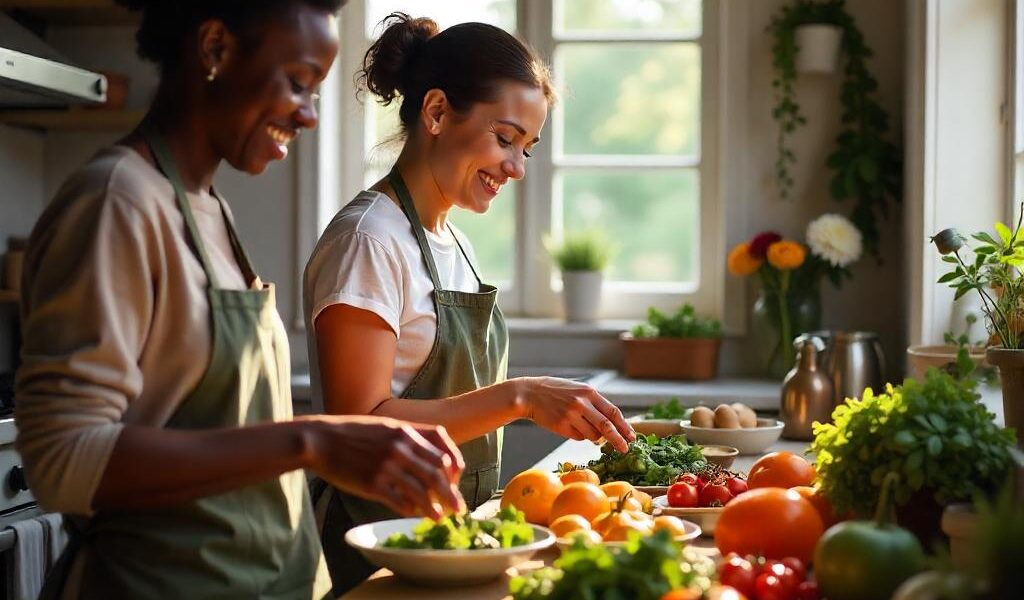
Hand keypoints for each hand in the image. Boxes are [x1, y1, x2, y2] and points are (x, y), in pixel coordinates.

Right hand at [306, 415, 465, 518]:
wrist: (321, 440)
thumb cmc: (353, 433)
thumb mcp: (385, 426)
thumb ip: (408, 437)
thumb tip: (430, 455)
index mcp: (406, 432)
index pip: (442, 451)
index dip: (454, 469)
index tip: (456, 480)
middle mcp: (400, 449)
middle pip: (436, 474)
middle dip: (450, 494)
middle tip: (458, 507)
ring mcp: (387, 467)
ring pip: (421, 492)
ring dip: (433, 508)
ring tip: (439, 518)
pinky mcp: (373, 484)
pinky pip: (399, 502)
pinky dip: (410, 511)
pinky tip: (415, 515)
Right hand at [516, 377, 635, 451]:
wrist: (530, 394)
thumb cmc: (555, 392)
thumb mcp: (577, 390)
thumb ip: (593, 405)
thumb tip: (610, 426)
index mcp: (589, 392)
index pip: (613, 412)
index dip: (624, 426)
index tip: (632, 436)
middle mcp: (582, 403)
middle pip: (607, 426)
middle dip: (619, 440)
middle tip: (625, 449)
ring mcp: (571, 415)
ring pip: (593, 435)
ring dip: (594, 437)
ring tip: (583, 428)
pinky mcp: (562, 426)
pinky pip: (578, 438)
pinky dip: (579, 436)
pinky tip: (569, 426)